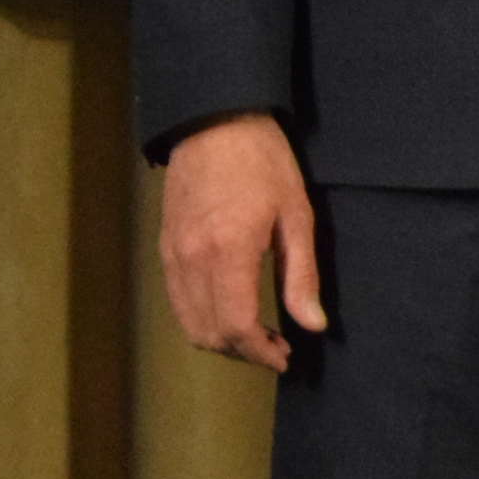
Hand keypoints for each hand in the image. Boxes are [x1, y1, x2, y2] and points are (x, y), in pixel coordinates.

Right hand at [160, 112, 322, 374]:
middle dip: (242, 352)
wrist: (214, 122)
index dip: (260, 352)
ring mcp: (172, 255)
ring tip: (257, 335)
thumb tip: (313, 325)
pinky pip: (178, 301)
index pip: (235, 327)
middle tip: (276, 349)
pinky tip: (230, 310)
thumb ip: (302, 275)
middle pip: (209, 333)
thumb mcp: (297, 214)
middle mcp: (192, 260)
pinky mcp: (165, 249)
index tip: (285, 356)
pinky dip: (202, 319)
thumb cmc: (263, 162)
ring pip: (189, 323)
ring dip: (221, 339)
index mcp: (228, 252)